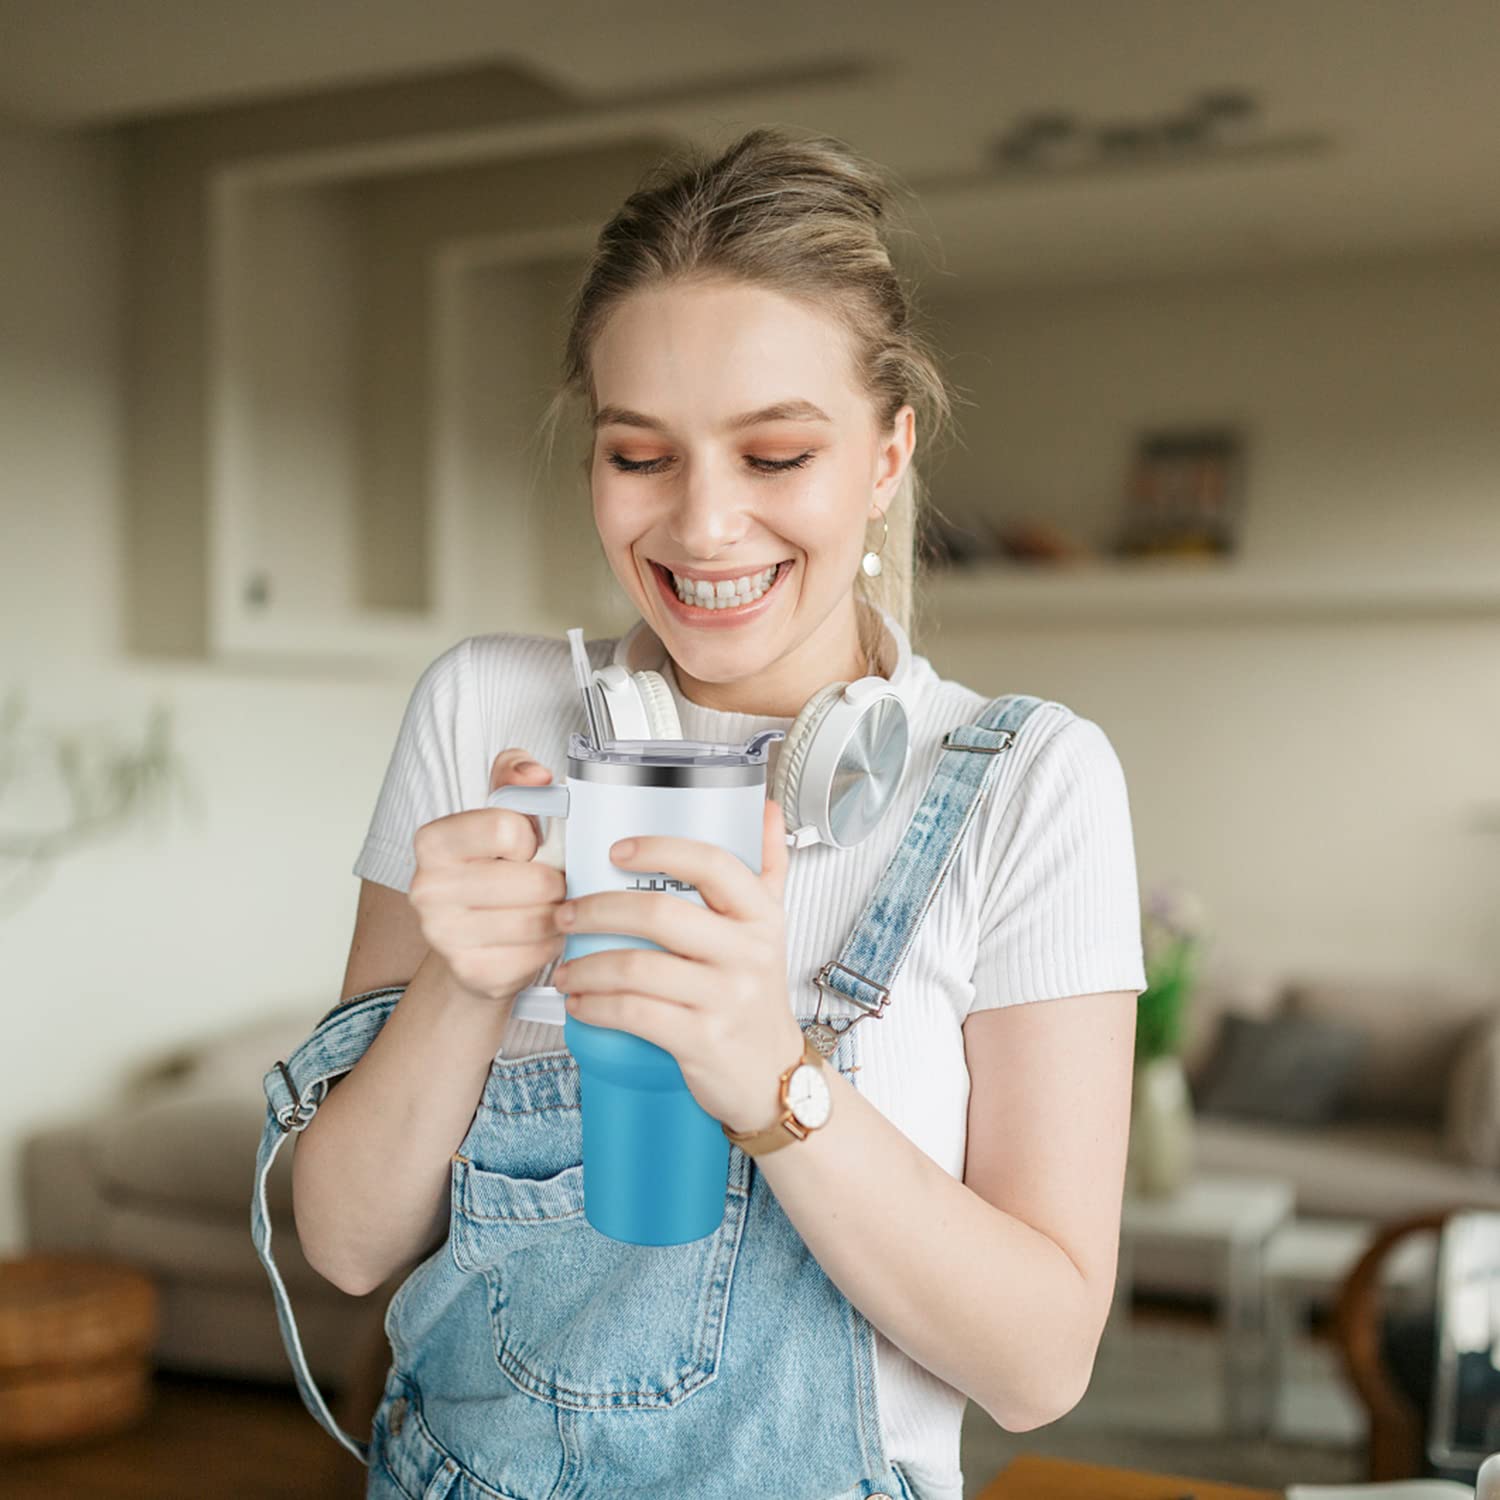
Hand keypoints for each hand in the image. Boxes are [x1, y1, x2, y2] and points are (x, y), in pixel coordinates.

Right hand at [406, 748, 565, 1003]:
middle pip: (533, 880)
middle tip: (550, 883)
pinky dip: (550, 945)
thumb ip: (517, 775)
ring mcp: (444, 936)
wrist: (471, 940)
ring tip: (548, 908)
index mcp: (434, 841)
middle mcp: (428, 889)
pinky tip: (539, 937)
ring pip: (540, 919)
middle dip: (555, 881)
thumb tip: (537, 776)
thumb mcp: (502, 809)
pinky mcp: (471, 973)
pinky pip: (537, 955)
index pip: (508, 828)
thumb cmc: (493, 868)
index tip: (525, 847)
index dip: (532, 838)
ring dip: (558, 914)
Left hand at [551, 799, 803, 1134]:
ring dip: (586, 966)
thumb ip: (768, 867)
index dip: (660, 849)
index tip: (616, 850)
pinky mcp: (702, 1040)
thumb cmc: (758, 996)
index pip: (712, 863)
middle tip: (566, 914)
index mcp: (760, 916)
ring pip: (638, 967)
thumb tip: (766, 810)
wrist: (772, 1075)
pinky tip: (581, 1003)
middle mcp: (748, 953)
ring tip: (565, 968)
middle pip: (659, 913)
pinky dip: (596, 1006)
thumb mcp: (771, 928)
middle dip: (598, 910)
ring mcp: (726, 998)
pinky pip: (635, 1013)